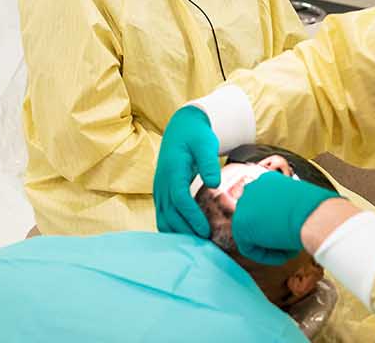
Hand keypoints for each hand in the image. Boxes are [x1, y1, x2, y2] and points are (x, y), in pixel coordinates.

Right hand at [155, 107, 222, 237]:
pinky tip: (186, 238)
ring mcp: (159, 189)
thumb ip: (208, 162)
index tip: (206, 231)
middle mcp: (162, 183)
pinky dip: (172, 229)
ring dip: (178, 233)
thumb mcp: (205, 143)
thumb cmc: (196, 135)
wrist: (181, 128)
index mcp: (172, 171)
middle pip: (170, 214)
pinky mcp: (161, 193)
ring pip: (163, 218)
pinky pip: (163, 216)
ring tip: (197, 246)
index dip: (192, 217)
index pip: (180, 199)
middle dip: (186, 231)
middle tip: (205, 245)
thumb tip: (214, 183)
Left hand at [229, 171, 340, 264]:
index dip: (276, 223)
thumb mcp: (300, 204)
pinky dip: (266, 255)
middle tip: (287, 242)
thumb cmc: (317, 210)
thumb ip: (286, 209)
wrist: (314, 216)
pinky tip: (283, 255)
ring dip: (269, 245)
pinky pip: (249, 248)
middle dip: (270, 233)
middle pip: (256, 219)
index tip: (288, 231)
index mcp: (268, 180)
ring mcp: (244, 204)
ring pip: (251, 234)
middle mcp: (253, 188)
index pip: (264, 206)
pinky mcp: (240, 224)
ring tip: (288, 248)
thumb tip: (284, 221)